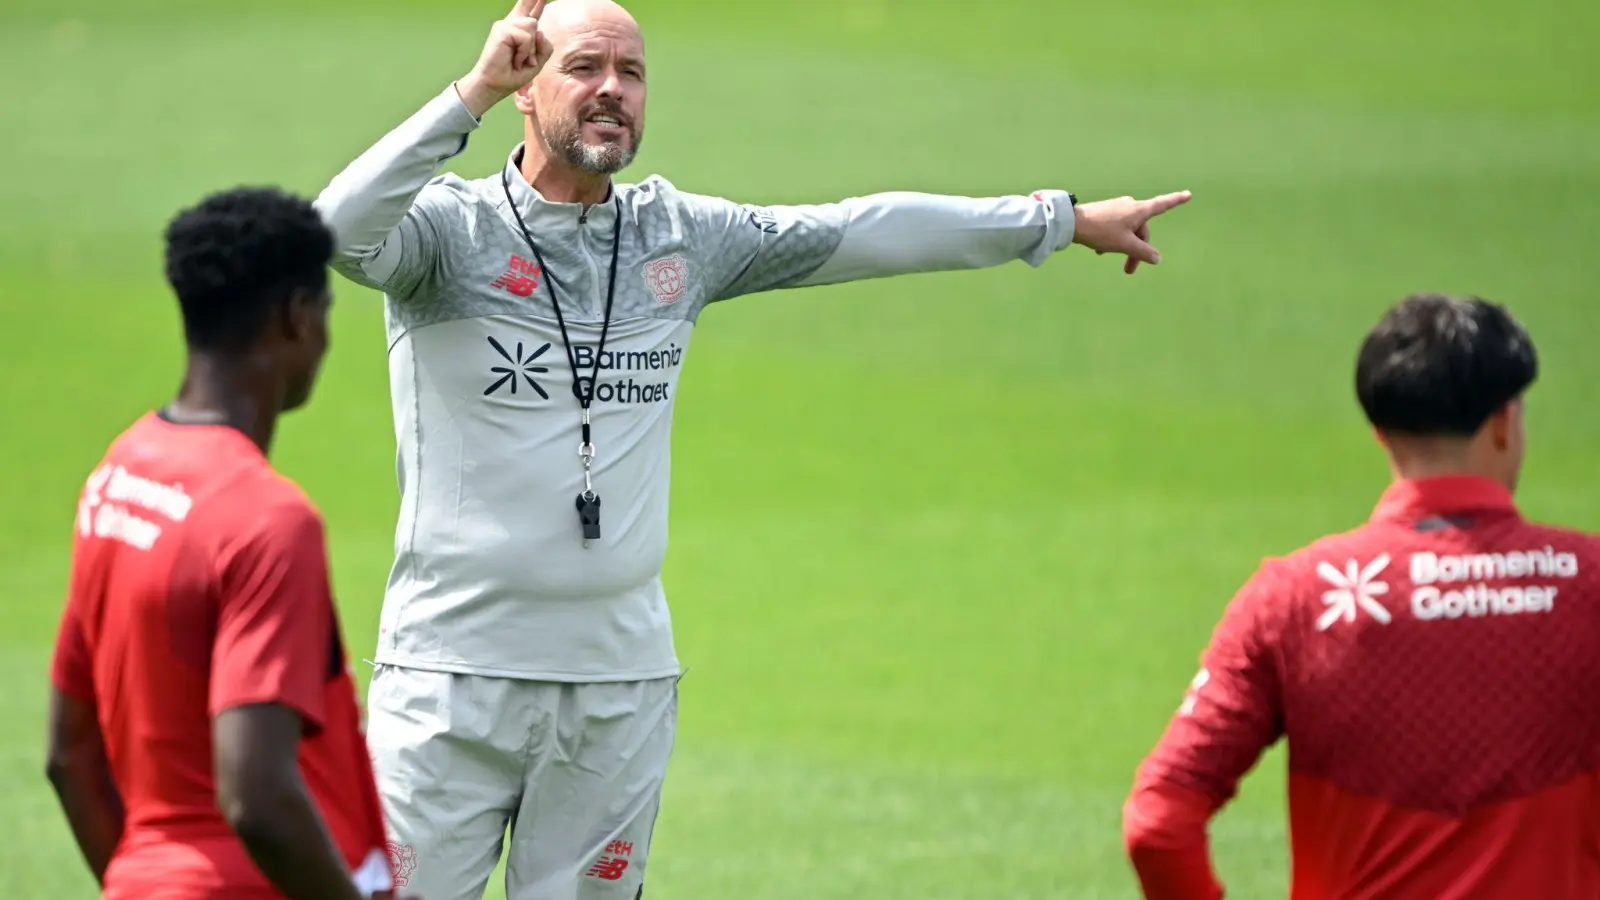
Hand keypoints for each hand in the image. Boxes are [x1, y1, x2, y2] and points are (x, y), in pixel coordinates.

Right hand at [456, 0, 551, 118]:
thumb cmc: (513, 74)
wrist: (494, 84)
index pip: (530, 11)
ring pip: (533, 26)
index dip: (536, 1)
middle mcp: (512, 23)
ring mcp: (506, 24)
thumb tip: (539, 30)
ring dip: (531, 49)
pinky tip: (515, 60)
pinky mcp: (502, 29)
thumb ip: (544, 47)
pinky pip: (526, 38)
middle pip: (527, 3)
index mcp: (520, 30)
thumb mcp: (536, 62)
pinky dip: (525, 52)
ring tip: (519, 60)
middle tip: (539, 2)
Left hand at [1072, 191, 1192, 274]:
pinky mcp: (1106, 211)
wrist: (1072, 223)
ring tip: (1109, 257)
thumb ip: (1142, 252)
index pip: (1162, 205)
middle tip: (1128, 270)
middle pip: (1142, 230)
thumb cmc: (1101, 232)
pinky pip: (1117, 227)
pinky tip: (1100, 249)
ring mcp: (1118, 207)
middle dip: (1137, 249)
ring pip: (1128, 230)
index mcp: (1139, 210)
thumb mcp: (1124, 245)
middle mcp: (1131, 205)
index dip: (1176, 200)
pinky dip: (1113, 239)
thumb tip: (1157, 258)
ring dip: (1123, 246)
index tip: (1189, 194)